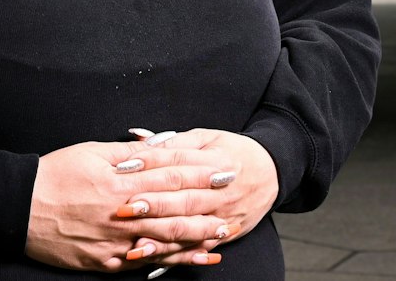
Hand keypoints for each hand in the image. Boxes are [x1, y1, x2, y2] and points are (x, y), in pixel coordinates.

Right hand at [25, 141, 229, 271]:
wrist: (17, 208)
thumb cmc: (54, 174)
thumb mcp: (91, 152)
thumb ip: (130, 153)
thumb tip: (161, 144)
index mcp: (120, 181)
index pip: (170, 174)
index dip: (200, 172)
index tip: (225, 169)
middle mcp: (121, 213)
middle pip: (173, 210)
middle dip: (207, 206)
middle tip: (234, 202)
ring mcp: (113, 241)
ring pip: (162, 241)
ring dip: (195, 238)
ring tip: (221, 234)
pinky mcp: (103, 261)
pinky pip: (141, 264)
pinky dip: (166, 263)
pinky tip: (185, 261)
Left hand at [111, 129, 278, 263]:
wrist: (272, 172)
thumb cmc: (233, 151)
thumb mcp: (207, 138)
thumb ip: (174, 142)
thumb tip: (139, 141)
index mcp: (215, 161)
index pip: (179, 164)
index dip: (150, 167)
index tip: (123, 169)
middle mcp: (221, 191)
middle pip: (184, 200)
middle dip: (154, 206)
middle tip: (125, 209)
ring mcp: (224, 216)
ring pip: (191, 229)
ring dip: (162, 237)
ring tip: (136, 241)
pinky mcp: (226, 234)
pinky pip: (198, 248)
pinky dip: (176, 255)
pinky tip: (155, 258)